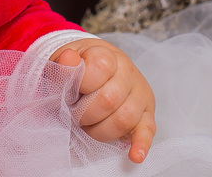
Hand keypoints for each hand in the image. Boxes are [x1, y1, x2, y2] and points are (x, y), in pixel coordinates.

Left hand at [51, 39, 155, 162]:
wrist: (99, 66)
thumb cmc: (80, 67)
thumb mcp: (66, 59)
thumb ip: (64, 62)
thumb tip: (68, 59)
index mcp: (108, 56)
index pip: (99, 68)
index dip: (81, 84)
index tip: (71, 90)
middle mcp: (129, 73)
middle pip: (109, 100)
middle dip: (86, 113)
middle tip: (75, 114)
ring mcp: (140, 95)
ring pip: (125, 119)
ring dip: (101, 130)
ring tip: (88, 126)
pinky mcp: (147, 114)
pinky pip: (147, 131)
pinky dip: (141, 144)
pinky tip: (134, 155)